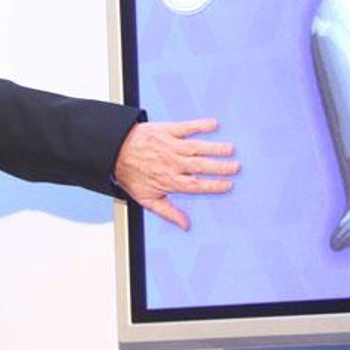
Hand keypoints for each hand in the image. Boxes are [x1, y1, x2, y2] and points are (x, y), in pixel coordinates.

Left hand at [113, 118, 238, 229]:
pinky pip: (187, 128)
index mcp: (169, 181)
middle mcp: (172, 163)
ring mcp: (170, 146)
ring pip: (197, 148)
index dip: (214, 185)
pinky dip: (200, 125)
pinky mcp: (166, 131)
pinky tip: (213, 124)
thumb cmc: (131, 175)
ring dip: (215, 148)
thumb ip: (168, 212)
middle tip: (236, 167)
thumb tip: (185, 225)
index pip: (197, 185)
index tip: (228, 184)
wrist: (114, 151)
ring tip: (230, 149)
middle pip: (201, 167)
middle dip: (220, 167)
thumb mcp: (147, 199)